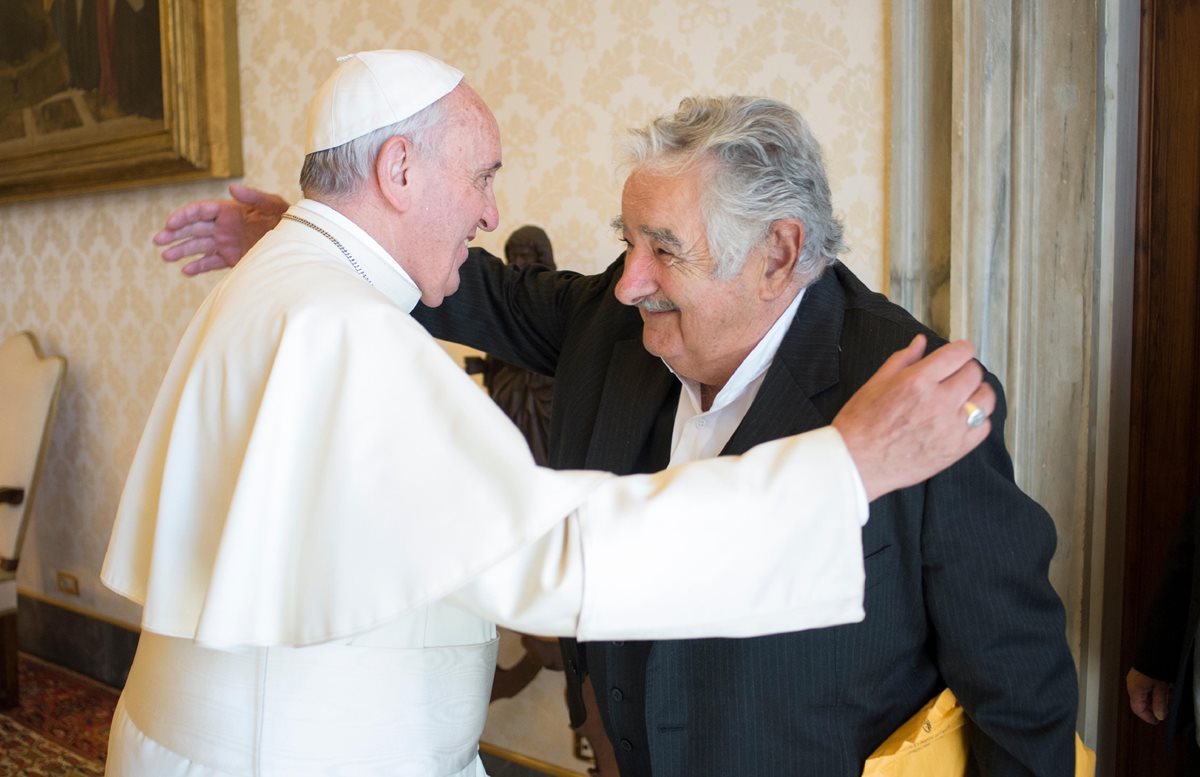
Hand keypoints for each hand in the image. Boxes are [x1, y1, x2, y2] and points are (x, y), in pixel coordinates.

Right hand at [153, 183, 287, 274]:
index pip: (200, 211)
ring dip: (181, 251)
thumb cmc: (286, 218)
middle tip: (157, 241)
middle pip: (193, 229)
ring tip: (165, 257)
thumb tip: (231, 187)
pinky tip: (185, 271)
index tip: (170, 223)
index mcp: (229, 210)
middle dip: (174, 234)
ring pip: (198, 247)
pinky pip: (211, 263)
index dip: (183, 216)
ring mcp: (226, 243)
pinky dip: (198, 267)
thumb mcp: (274, 204)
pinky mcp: (232, 258)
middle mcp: (224, 226)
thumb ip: (253, 196)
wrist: (298, 239)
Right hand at [833, 334, 994, 501]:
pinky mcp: (955, 449)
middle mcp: (939, 402)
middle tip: (956, 374)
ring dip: (978, 393)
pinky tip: (962, 419)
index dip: (962, 349)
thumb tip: (920, 342)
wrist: (856, 462)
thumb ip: (904, 359)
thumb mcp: (876, 383)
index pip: (959, 354)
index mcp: (918, 381)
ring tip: (965, 395)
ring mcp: (950, 427)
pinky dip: (977, 420)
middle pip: (974, 374)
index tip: (960, 351)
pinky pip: (982, 428)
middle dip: (966, 369)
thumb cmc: (860, 425)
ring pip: (985, 399)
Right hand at [1127, 667, 1170, 724]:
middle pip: (1140, 702)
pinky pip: (1145, 687)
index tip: (1156, 721)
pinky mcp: (1139, 674)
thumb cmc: (1155, 667)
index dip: (1148, 717)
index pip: (1138, 709)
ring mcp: (1134, 679)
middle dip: (1152, 708)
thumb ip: (1159, 703)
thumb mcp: (1160, 688)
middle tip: (1163, 710)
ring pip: (1144, 695)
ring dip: (1154, 699)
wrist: (1154, 651)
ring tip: (1165, 697)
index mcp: (1134, 690)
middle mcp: (1131, 685)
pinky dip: (1153, 691)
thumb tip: (1160, 715)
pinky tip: (1162, 688)